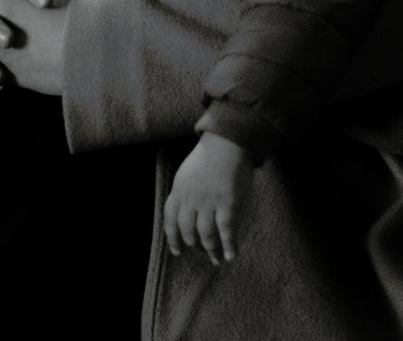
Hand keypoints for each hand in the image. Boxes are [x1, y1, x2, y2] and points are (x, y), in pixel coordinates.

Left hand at [163, 132, 251, 264]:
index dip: (173, 238)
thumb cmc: (209, 155)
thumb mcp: (187, 173)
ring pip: (206, 235)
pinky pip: (226, 230)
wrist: (228, 142)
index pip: (170, 220)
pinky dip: (229, 245)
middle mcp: (191, 199)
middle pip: (188, 231)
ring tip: (217, 259)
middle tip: (202, 252)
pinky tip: (231, 255)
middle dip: (194, 245)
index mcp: (179, 190)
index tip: (177, 251)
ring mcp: (209, 202)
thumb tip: (186, 211)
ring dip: (211, 250)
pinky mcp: (228, 203)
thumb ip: (184, 191)